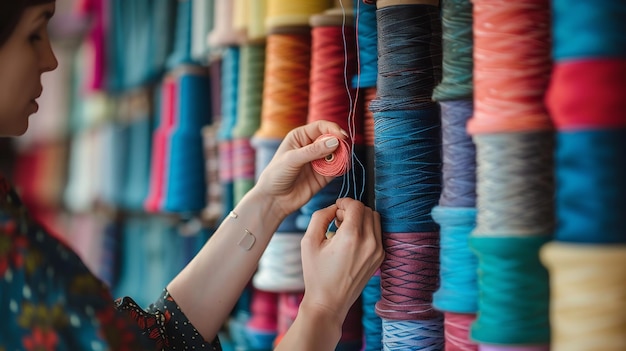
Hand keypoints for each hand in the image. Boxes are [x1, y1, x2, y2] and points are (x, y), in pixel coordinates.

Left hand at [254, 120, 348, 217]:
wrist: (274, 199)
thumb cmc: (276, 175)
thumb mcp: (292, 159)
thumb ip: (313, 150)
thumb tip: (335, 142)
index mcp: (300, 136)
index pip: (321, 127)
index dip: (333, 129)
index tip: (342, 137)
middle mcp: (311, 146)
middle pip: (332, 139)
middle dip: (340, 144)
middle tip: (344, 151)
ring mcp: (318, 161)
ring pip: (337, 154)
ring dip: (341, 156)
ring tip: (340, 162)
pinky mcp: (324, 175)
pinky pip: (337, 168)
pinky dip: (341, 168)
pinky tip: (340, 169)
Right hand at [299, 198, 383, 323]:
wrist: (329, 302)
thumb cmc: (316, 274)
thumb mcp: (309, 242)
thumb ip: (320, 217)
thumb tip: (334, 207)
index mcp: (351, 237)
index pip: (356, 205)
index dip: (345, 202)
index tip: (336, 208)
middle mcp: (369, 242)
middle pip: (367, 210)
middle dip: (352, 210)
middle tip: (338, 220)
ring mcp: (378, 251)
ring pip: (375, 220)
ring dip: (361, 218)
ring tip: (345, 230)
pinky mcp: (380, 258)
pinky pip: (377, 233)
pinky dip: (367, 230)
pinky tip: (352, 241)